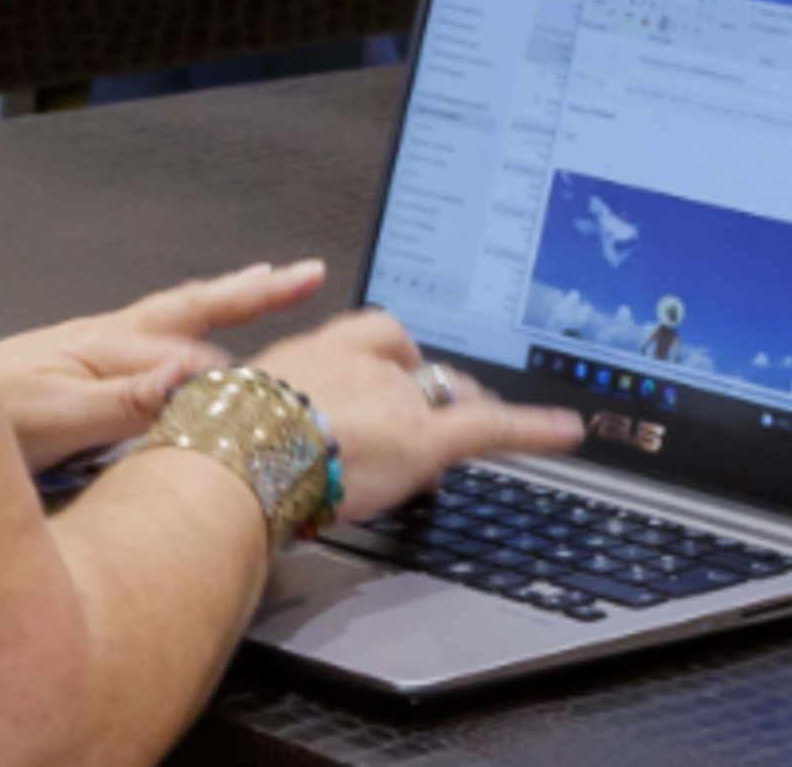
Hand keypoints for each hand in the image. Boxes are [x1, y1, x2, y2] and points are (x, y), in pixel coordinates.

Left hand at [0, 260, 324, 465]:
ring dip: (224, 300)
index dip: (241, 383)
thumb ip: (123, 399)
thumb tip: (188, 372)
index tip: (283, 402)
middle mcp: (104, 339)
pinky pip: (151, 337)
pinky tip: (191, 340)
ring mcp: (91, 349)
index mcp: (107, 346)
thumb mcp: (54, 419)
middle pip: (192, 307)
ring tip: (267, 284)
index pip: (196, 361)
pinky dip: (188, 328)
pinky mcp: (77, 368)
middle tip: (306, 274)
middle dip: (252, 292)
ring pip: (174, 317)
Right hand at [253, 308, 585, 522]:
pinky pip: (491, 427)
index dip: (400, 358)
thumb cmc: (225, 442)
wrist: (238, 453)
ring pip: (445, 402)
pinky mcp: (428, 436)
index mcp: (319, 350)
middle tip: (428, 423)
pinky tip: (566, 431)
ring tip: (469, 438)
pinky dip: (534, 427)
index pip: (381, 337)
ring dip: (458, 417)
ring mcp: (398, 397)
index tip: (406, 370)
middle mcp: (366, 363)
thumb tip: (285, 445)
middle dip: (430, 393)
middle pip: (418, 370)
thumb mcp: (242, 418)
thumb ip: (272, 419)